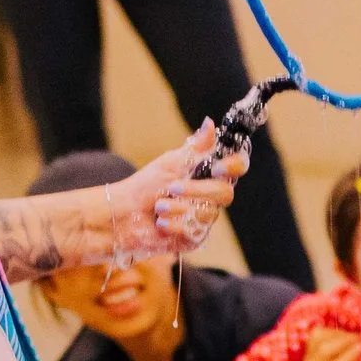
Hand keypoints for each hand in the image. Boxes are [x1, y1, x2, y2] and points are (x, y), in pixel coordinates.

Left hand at [115, 122, 246, 259]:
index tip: (217, 168)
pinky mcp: (195, 238)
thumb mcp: (171, 162)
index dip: (234, 166)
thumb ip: (196, 148)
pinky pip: (195, 232)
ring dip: (178, 208)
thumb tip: (210, 122)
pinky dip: (174, 225)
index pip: (236, 167)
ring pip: (208, 214)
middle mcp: (211, 196)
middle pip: (225, 193)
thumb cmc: (146, 185)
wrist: (124, 214)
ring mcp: (204, 218)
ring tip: (159, 206)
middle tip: (172, 188)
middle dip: (197, 190)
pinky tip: (161, 223)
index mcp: (208, 174)